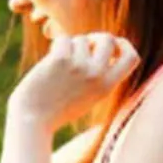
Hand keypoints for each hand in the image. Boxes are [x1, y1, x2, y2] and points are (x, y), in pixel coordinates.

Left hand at [9, 32, 139, 129]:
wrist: (30, 123)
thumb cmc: (54, 112)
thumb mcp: (85, 97)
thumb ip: (99, 76)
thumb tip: (107, 44)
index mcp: (106, 87)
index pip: (132, 58)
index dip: (123, 46)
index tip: (112, 45)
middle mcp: (96, 75)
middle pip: (108, 39)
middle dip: (94, 40)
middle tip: (79, 49)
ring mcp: (79, 66)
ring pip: (82, 39)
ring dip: (69, 48)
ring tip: (57, 69)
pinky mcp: (61, 60)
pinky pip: (63, 40)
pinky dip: (55, 48)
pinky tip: (47, 65)